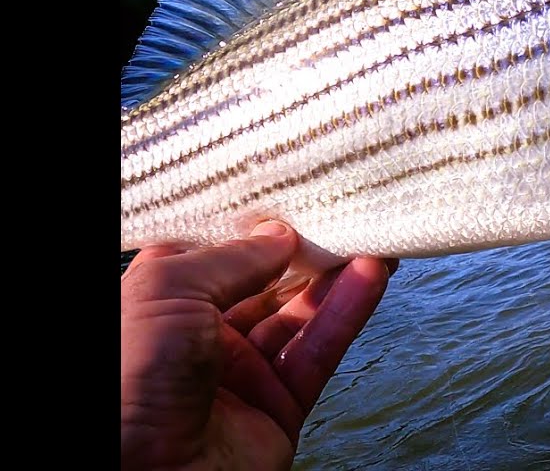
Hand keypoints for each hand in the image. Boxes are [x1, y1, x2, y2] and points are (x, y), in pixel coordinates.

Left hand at [120, 222, 395, 468]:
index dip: (252, 229)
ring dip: (337, 276)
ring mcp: (242, 375)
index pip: (215, 255)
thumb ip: (230, 258)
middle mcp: (200, 339)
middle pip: (265, 283)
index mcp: (160, 307)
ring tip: (369, 237)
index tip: (288, 198)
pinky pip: (319, 350)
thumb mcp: (166, 290)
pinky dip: (348, 312)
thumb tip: (278, 235)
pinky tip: (370, 276)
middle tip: (341, 213)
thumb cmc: (123, 383)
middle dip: (304, 250)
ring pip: (300, 315)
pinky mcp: (279, 407)